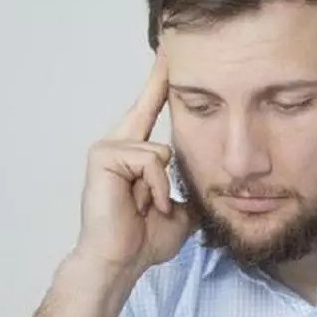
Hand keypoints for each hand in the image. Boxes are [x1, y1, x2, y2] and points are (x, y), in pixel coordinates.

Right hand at [76, 51, 191, 276]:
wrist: (121, 261)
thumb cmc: (143, 241)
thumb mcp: (181, 212)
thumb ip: (190, 191)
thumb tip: (213, 189)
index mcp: (135, 156)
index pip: (150, 111)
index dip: (159, 84)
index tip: (168, 57)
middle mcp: (119, 145)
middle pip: (147, 105)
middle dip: (160, 81)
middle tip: (169, 54)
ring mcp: (109, 149)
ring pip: (159, 151)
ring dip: (164, 186)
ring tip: (150, 206)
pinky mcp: (103, 157)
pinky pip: (149, 160)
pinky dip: (155, 187)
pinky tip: (145, 204)